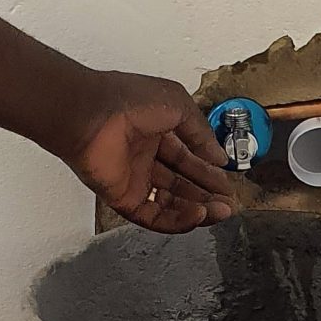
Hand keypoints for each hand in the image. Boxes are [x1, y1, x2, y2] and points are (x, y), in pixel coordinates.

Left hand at [59, 71, 233, 232]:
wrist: (92, 114)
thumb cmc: (128, 100)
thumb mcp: (178, 106)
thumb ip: (201, 133)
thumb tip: (219, 157)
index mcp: (156, 132)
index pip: (187, 158)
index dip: (208, 170)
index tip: (228, 180)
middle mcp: (144, 157)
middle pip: (181, 183)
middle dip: (207, 193)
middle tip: (229, 201)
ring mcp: (133, 179)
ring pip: (170, 202)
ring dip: (197, 209)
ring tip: (220, 211)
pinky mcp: (123, 199)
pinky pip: (153, 216)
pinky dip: (177, 220)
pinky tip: (198, 215)